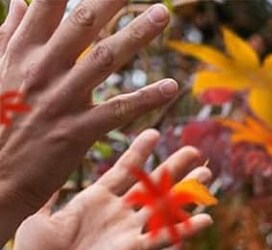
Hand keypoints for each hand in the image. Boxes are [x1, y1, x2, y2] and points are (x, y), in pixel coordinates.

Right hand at [0, 0, 178, 239]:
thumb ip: (11, 34)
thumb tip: (21, 2)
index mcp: (20, 49)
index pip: (46, 3)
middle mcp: (42, 67)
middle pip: (82, 22)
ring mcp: (62, 98)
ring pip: (106, 58)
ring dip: (138, 35)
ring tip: (163, 15)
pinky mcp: (79, 130)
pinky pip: (119, 110)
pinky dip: (146, 97)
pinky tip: (172, 87)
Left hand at [13, 128, 211, 249]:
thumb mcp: (36, 217)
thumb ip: (45, 195)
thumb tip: (37, 172)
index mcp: (92, 202)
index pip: (122, 171)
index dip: (138, 152)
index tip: (153, 132)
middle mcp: (115, 216)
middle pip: (151, 186)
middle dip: (173, 168)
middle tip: (194, 150)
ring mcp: (126, 234)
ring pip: (164, 208)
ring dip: (187, 191)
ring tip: (207, 173)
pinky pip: (163, 239)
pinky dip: (185, 229)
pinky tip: (206, 219)